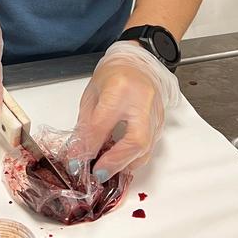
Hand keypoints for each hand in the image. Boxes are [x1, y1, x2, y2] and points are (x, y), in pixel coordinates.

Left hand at [71, 41, 179, 179]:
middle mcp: (142, 101)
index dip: (88, 147)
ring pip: (146, 148)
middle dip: (115, 162)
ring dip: (125, 164)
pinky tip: (120, 163)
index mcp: (119, 88)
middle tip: (98, 175)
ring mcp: (155, 112)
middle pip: (135, 140)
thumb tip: (79, 153)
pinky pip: (150, 148)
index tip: (76, 163)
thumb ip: (86, 124)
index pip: (102, 124)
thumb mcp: (92, 94)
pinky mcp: (161, 122)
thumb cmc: (112, 75)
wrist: (136, 62)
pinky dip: (134, 159)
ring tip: (107, 171)